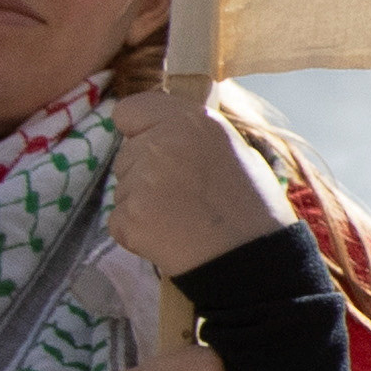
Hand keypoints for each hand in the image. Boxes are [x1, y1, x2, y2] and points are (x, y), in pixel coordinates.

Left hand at [109, 85, 287, 277]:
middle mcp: (162, 143)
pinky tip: (168, 236)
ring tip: (180, 218)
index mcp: (192, 120)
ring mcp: (142, 181)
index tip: (157, 147)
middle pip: (126, 154)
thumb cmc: (252, 206)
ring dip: (141, 202)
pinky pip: (118, 219)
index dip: (140, 130)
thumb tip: (160, 129)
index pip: (129, 110)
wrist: (252, 259)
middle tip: (181, 195)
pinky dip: (136, 231)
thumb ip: (191, 134)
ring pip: (121, 187)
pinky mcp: (130, 217)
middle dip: (144, 173)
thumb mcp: (234, 149)